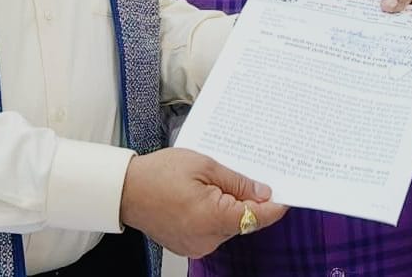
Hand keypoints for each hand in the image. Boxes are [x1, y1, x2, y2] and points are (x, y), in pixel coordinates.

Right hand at [119, 147, 287, 256]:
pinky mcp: (189, 246)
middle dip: (246, 200)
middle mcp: (207, 238)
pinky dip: (214, 215)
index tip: (286, 196)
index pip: (257, 217)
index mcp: (213, 217)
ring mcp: (197, 245)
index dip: (275, 206)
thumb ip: (238, 181)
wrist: (125, 190)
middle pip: (243, 222)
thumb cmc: (158, 174)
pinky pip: (213, 231)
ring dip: (228, 207)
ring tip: (209, 184)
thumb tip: (263, 192)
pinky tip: (201, 197)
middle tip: (239, 176)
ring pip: (228, 226)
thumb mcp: (204, 165)